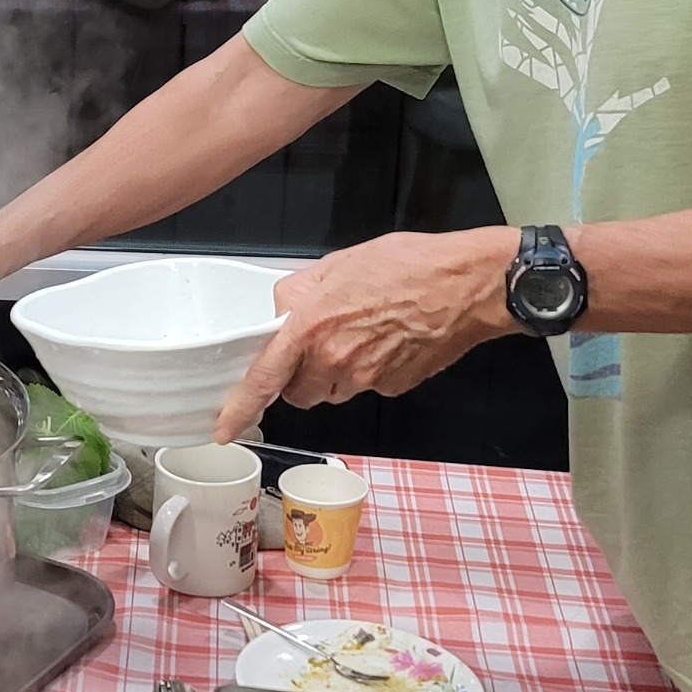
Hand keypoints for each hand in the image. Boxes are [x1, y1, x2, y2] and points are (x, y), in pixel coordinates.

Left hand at [210, 228, 516, 440]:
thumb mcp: (339, 263)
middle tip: (319, 342)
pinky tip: (387, 340)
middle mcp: (336, 359)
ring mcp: (367, 378)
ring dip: (335, 372)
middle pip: (299, 391)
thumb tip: (280, 310)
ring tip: (362, 332)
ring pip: (333, 390)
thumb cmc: (412, 265)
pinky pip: (367, 386)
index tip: (224, 428)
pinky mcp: (394, 386)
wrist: (468, 285)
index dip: (240, 408)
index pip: (264, 377)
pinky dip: (370, 370)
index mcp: (313, 326)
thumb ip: (299, 291)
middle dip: (301, 374)